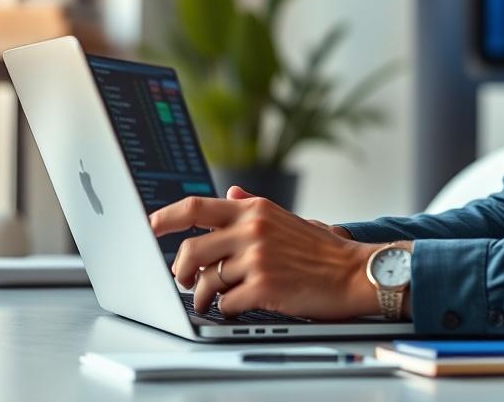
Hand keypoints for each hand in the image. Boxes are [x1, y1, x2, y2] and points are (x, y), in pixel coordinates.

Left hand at [149, 187, 378, 319]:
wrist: (354, 272)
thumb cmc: (323, 250)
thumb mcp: (286, 218)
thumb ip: (253, 207)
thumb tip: (231, 193)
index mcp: (255, 210)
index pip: (196, 207)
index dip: (165, 218)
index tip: (149, 227)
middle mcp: (253, 229)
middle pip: (191, 250)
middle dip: (181, 271)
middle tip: (184, 280)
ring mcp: (257, 257)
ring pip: (206, 281)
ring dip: (204, 296)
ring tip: (212, 300)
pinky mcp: (264, 285)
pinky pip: (226, 303)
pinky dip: (227, 309)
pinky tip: (240, 306)